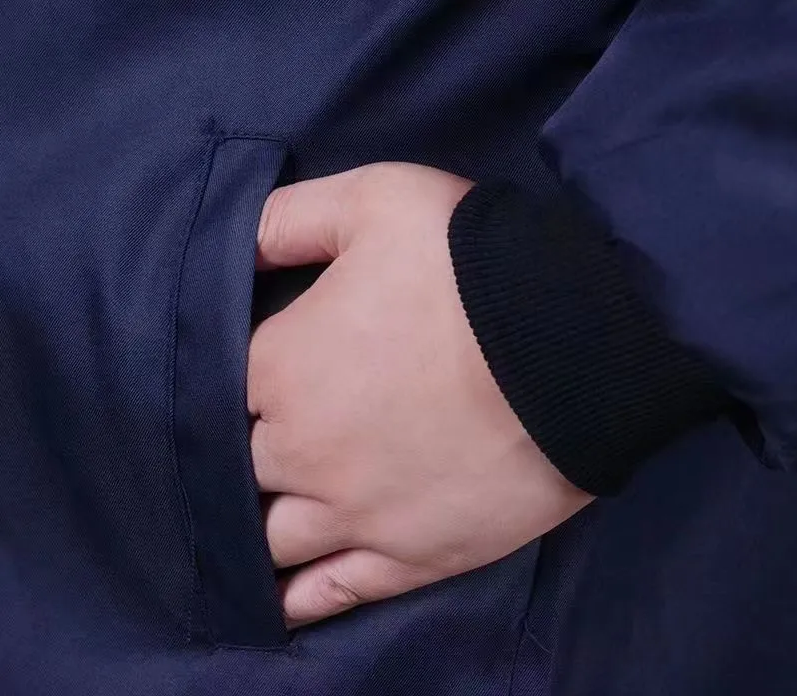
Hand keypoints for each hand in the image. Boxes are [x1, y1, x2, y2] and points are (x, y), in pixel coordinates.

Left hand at [248, 163, 591, 628]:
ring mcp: (353, 513)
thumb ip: (290, 219)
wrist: (577, 343)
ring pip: (271, 537)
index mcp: (279, 365)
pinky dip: (299, 596)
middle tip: (283, 435)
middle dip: (253, 449)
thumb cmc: (471, 264)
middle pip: (242, 466)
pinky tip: (283, 597)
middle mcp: (300, 450)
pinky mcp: (408, 556)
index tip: (265, 374)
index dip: (240, 380)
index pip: (219, 387)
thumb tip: (236, 244)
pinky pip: (331, 592)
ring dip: (264, 523)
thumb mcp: (374, 199)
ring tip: (269, 516)